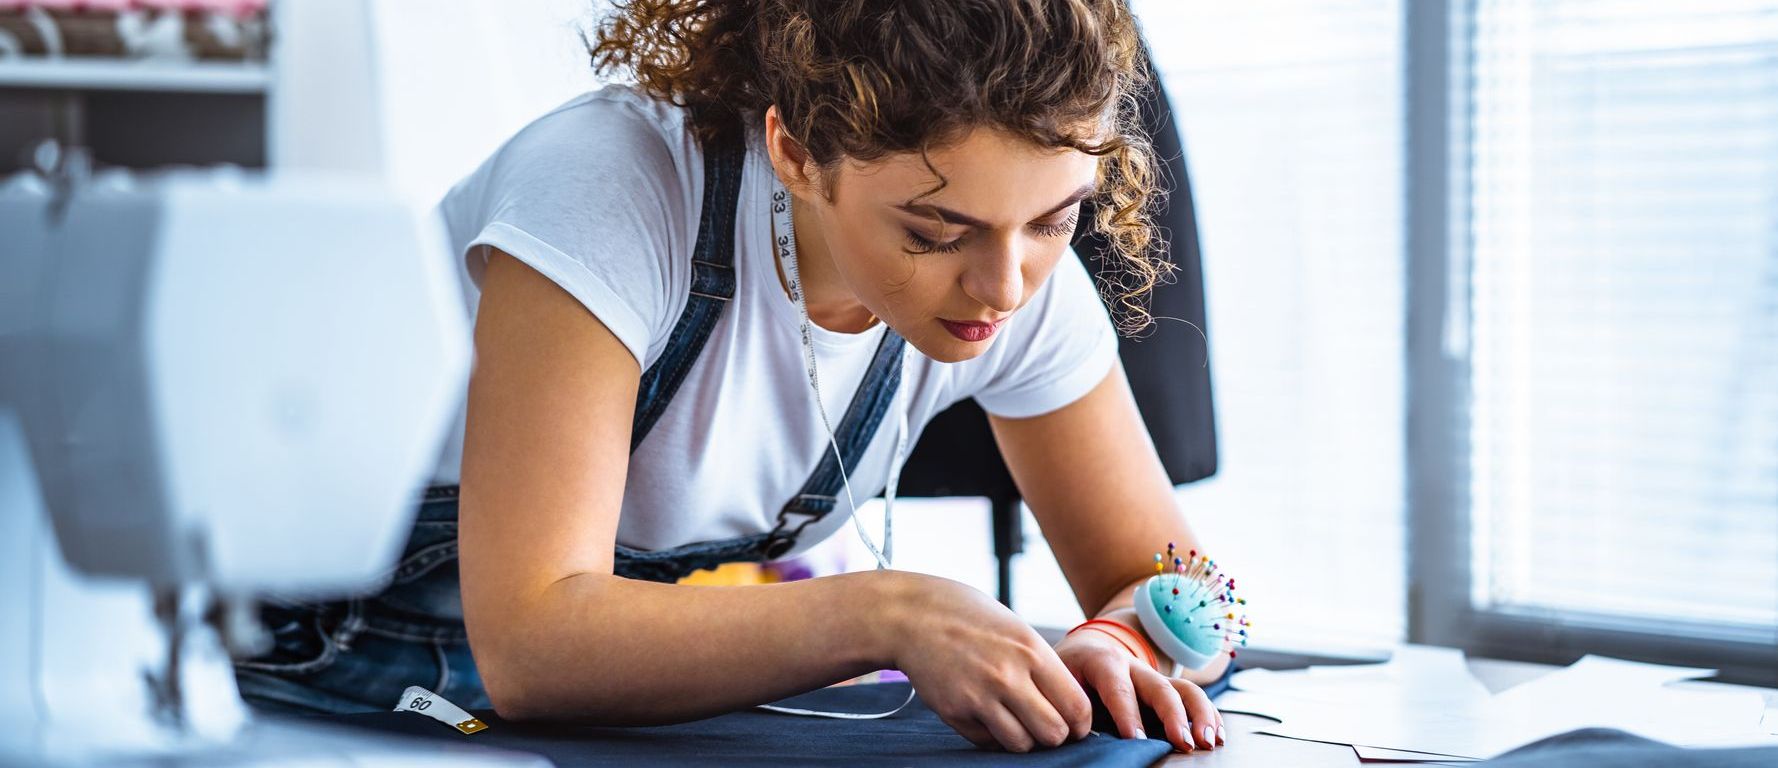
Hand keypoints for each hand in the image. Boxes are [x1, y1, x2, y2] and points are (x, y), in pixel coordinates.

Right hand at [882, 572, 1093, 751]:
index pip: (1076, 706)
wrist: (914, 616)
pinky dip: (993, 736)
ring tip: (1015, 720)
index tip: (1073, 722)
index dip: (1080, 722)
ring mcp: (979, 696)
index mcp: (1031, 651)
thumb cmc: (971, 619)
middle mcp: (1008, 676)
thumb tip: (1071, 707)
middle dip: (1054, 735)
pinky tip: (987, 714)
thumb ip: (1044, 666)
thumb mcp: (1017, 630)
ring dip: (1023, 739)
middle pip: (1053, 733)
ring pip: (1021, 744)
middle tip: (1045, 725)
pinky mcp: (955, 712)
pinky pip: (988, 742)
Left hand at [1055, 623, 1224, 751]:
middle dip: (1173, 716)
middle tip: (1184, 744)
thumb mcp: (1056, 681)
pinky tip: (1217, 736)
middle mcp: (1132, 666)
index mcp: (1100, 661)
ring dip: (1200, 715)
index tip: (1136, 740)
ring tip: (1208, 741)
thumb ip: (1064, 705)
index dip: (1127, 714)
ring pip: (1183, 688)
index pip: (1116, 686)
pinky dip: (1209, 715)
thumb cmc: (1066, 673)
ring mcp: (1153, 677)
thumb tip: (1066, 735)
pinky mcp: (1166, 689)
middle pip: (1158, 686)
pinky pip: (1193, 697)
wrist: (1084, 649)